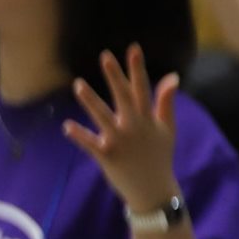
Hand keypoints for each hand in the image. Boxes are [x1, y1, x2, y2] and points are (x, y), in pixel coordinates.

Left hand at [63, 46, 181, 212]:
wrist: (153, 189)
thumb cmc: (159, 156)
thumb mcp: (167, 128)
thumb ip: (166, 103)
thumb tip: (172, 76)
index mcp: (148, 118)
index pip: (143, 88)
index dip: (137, 68)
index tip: (132, 48)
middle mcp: (134, 126)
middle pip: (124, 97)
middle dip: (115, 77)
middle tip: (105, 56)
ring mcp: (120, 140)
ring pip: (103, 117)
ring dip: (91, 101)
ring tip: (78, 85)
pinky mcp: (107, 156)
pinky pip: (90, 143)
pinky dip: (79, 135)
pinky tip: (66, 126)